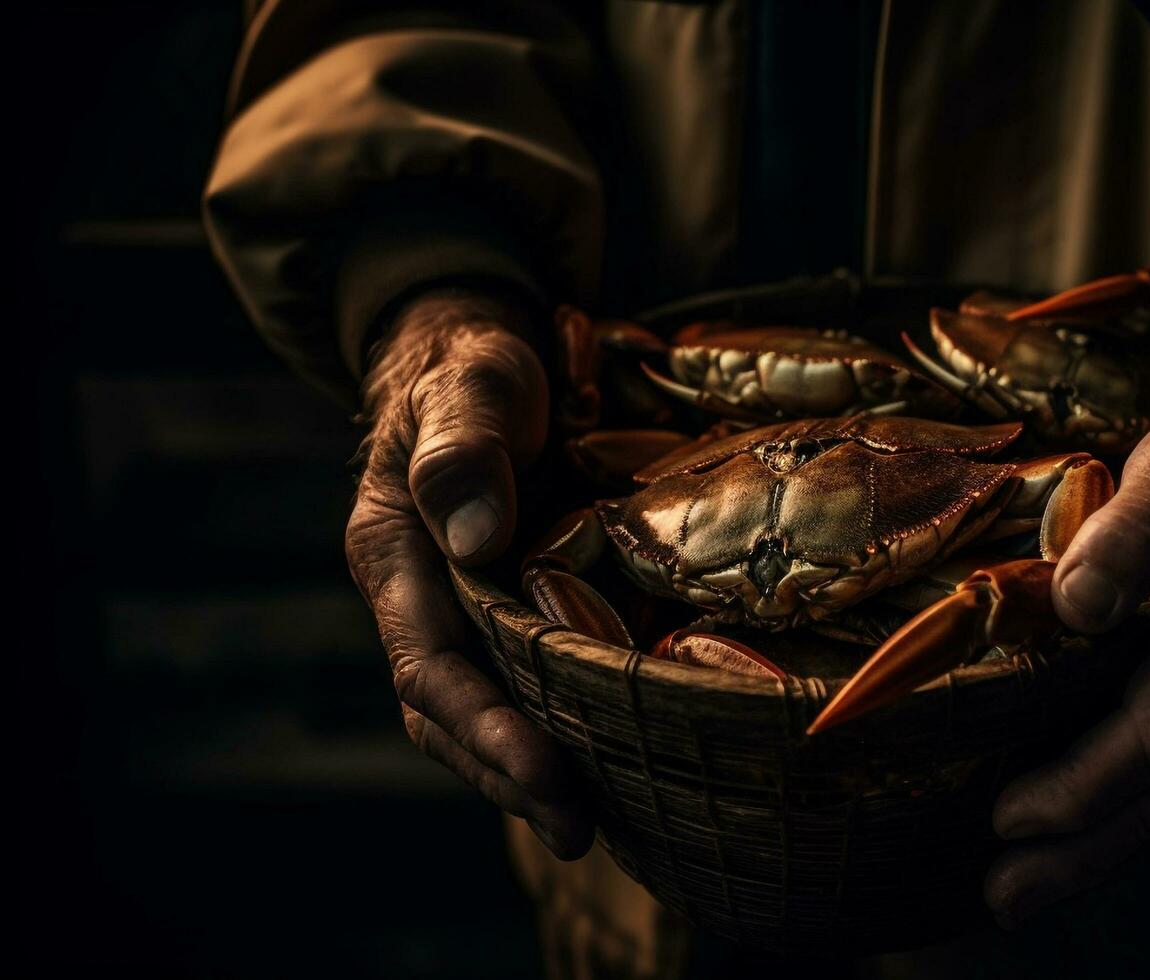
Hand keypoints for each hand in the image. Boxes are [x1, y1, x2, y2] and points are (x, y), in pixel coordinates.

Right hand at [345, 287, 590, 858]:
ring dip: (542, 769)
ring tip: (607, 823)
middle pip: (456, 713)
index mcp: (396, 556)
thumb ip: (464, 451)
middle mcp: (430, 600)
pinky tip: (630, 758)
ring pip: (497, 708)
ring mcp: (477, 611)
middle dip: (513, 776)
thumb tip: (476, 539)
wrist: (491, 360)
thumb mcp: (468, 385)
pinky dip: (574, 724)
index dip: (483, 729)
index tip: (545, 774)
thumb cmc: (473, 367)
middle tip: (583, 831)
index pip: (430, 666)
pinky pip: (540, 681)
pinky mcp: (524, 611)